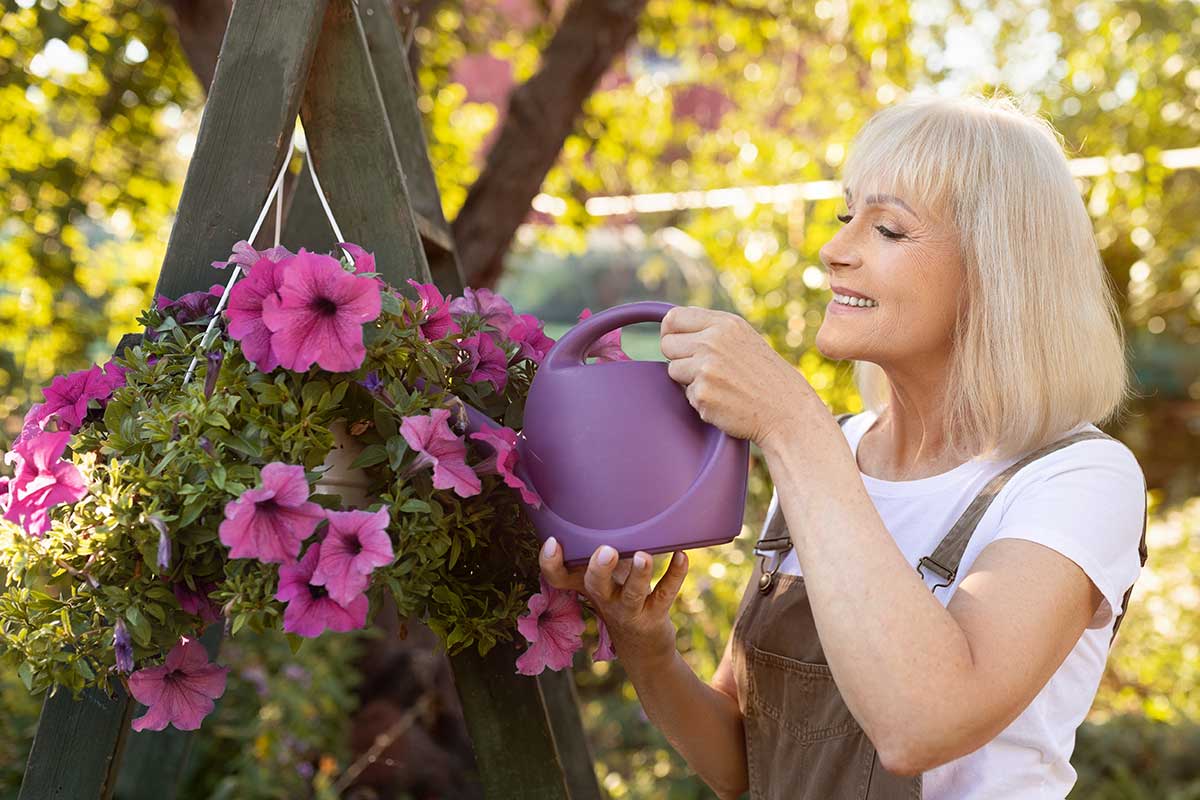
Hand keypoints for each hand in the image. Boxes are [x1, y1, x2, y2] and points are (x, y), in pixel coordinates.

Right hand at [539, 538, 688, 666]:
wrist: (641, 646)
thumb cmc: (618, 596)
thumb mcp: (603, 574)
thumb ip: (598, 547)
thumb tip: (606, 502)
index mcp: (586, 585)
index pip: (557, 577)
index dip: (549, 562)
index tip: (554, 541)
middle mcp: (604, 598)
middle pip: (594, 586)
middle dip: (599, 568)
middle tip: (606, 550)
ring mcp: (629, 610)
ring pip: (632, 594)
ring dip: (638, 575)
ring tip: (642, 557)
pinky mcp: (654, 615)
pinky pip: (665, 594)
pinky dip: (674, 574)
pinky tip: (681, 556)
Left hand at [660, 305, 820, 444]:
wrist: (786, 410)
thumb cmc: (766, 377)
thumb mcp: (744, 339)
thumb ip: (712, 330)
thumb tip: (673, 326)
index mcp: (724, 324)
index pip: (673, 318)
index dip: (670, 332)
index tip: (678, 344)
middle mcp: (713, 342)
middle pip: (667, 344)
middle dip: (678, 357)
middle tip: (701, 369)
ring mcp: (706, 368)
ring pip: (672, 370)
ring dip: (688, 380)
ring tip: (719, 385)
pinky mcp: (702, 394)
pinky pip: (685, 395)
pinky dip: (700, 400)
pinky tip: (724, 400)